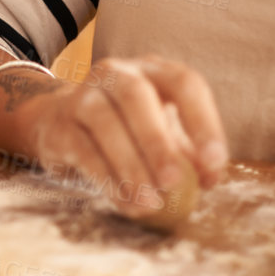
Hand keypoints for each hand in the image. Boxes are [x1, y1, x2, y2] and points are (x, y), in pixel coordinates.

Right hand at [8, 55, 227, 220]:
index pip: (184, 83)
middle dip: (156, 141)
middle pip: (136, 96)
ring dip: (130, 165)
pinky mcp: (60, 124)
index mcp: (154, 72)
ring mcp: (82, 95)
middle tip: (173, 182)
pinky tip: (127, 203)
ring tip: (150, 203)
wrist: (63, 123)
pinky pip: (83, 150)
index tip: (214, 163)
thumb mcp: (163, 133)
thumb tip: (208, 180)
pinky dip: (107, 180)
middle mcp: (116, 74)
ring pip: (104, 122)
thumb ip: (188, 154)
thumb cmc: (129, 129)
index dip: (202, 121)